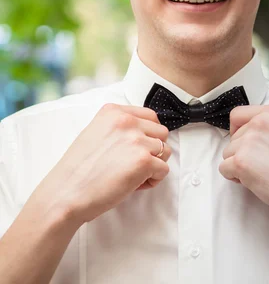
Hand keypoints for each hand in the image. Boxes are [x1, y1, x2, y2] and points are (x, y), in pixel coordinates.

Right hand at [30, 104, 170, 226]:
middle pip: (161, 132)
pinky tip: (134, 186)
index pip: (150, 116)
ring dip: (154, 165)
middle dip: (153, 150)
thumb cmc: (78, 170)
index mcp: (113, 111)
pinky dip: (153, 180)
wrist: (65, 193)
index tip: (135, 149)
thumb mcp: (94, 132)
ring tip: (133, 176)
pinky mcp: (143, 161)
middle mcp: (126, 121)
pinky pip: (163, 170)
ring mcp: (136, 140)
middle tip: (134, 165)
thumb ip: (118, 127)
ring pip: (165, 150)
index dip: (148, 135)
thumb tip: (143, 133)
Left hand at [219, 105, 268, 223]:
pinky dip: (236, 178)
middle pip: (232, 137)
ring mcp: (248, 141)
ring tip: (263, 174)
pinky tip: (256, 182)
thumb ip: (266, 129)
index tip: (247, 144)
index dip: (238, 131)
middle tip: (265, 166)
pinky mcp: (241, 162)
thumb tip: (243, 136)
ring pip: (227, 154)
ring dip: (239, 166)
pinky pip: (224, 169)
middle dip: (242, 153)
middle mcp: (258, 123)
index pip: (237, 114)